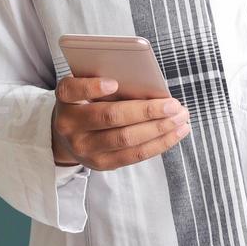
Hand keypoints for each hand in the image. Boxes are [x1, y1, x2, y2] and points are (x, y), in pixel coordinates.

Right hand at [51, 77, 191, 170]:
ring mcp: (84, 149)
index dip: (92, 87)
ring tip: (181, 118)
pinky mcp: (100, 164)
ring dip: (159, 129)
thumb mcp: (87, 86)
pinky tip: (177, 132)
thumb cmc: (86, 101)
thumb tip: (147, 83)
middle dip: (146, 111)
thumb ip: (107, 81)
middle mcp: (69, 125)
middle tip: (173, 104)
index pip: (72, 90)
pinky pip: (134, 156)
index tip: (114, 82)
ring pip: (126, 139)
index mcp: (65, 99)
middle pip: (110, 117)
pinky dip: (159, 143)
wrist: (66, 135)